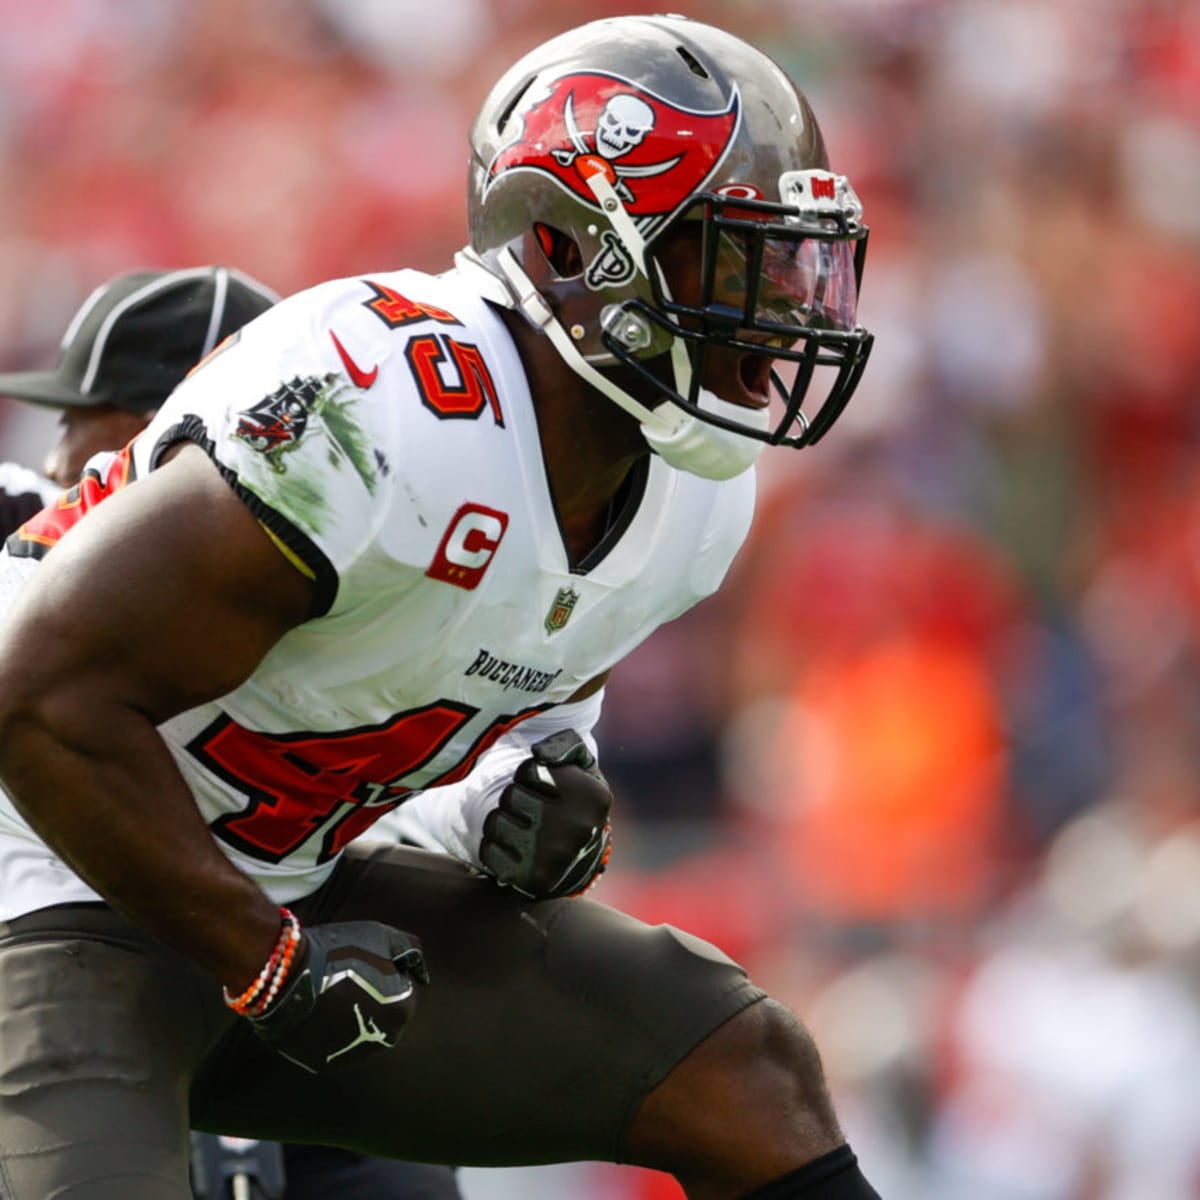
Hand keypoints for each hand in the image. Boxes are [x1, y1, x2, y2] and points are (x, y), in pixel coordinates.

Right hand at [249, 920, 428, 1073]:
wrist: (287, 978)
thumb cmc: (338, 953)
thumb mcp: (382, 936)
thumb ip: (409, 950)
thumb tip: (417, 967)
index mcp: (402, 1010)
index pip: (404, 988)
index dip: (386, 972)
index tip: (366, 963)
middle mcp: (383, 1040)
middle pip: (384, 1013)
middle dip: (373, 998)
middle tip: (348, 978)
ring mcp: (352, 1055)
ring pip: (360, 1031)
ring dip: (352, 1016)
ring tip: (330, 993)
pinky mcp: (323, 1064)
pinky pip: (334, 1045)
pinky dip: (329, 1031)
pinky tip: (317, 1011)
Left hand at [480, 729, 612, 898]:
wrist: (582, 858)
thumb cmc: (575, 801)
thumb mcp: (583, 767)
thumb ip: (566, 745)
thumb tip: (540, 754)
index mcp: (592, 796)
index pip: (530, 769)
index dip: (529, 774)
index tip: (540, 785)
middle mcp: (578, 828)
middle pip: (511, 795)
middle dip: (514, 797)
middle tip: (528, 807)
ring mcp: (556, 857)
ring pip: (496, 822)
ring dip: (502, 820)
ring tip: (519, 825)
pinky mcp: (534, 879)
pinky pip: (488, 852)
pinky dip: (493, 846)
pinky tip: (512, 846)